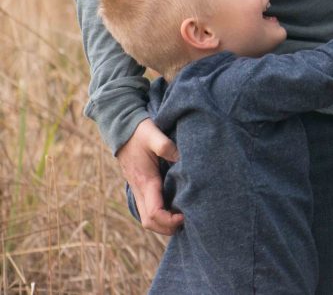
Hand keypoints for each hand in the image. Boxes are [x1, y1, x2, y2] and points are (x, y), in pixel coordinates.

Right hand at [116, 118, 182, 234]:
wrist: (121, 128)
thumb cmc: (139, 131)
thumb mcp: (153, 134)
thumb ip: (165, 146)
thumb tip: (181, 158)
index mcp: (145, 180)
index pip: (153, 212)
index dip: (169, 220)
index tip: (186, 216)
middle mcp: (139, 189)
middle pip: (149, 222)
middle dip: (167, 228)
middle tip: (188, 221)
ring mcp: (137, 189)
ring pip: (146, 218)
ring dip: (163, 224)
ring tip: (184, 218)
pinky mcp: (140, 187)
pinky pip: (147, 209)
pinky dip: (160, 216)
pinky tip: (175, 209)